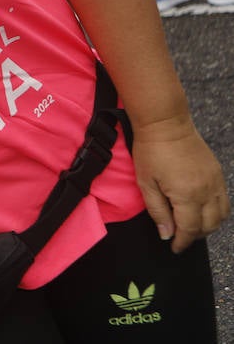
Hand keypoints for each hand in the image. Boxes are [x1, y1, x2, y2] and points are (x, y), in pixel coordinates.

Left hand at [131, 118, 229, 252]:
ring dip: (208, 226)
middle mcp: (207, 191)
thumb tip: (167, 234)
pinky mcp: (218, 174)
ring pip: (221, 216)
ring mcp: (216, 182)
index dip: (182, 241)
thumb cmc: (151, 151)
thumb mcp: (146, 183)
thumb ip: (158, 211)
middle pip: (208, 226)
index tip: (174, 247)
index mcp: (187, 195)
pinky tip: (203, 211)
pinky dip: (217, 212)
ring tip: (191, 226)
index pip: (190, 229)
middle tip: (180, 237)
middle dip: (194, 236)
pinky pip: (224, 202)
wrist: (166, 123)